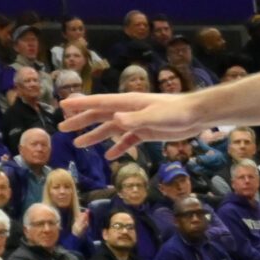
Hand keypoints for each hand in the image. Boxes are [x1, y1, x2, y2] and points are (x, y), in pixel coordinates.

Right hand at [59, 89, 208, 157]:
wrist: (196, 116)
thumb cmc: (176, 113)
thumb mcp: (154, 117)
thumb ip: (134, 119)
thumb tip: (114, 119)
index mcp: (127, 103)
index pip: (99, 103)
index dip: (80, 104)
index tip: (63, 105)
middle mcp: (128, 111)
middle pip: (100, 115)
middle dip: (81, 120)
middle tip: (63, 127)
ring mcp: (136, 121)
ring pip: (110, 128)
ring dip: (95, 135)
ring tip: (79, 143)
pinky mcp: (146, 132)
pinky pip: (127, 140)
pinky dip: (118, 147)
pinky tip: (110, 156)